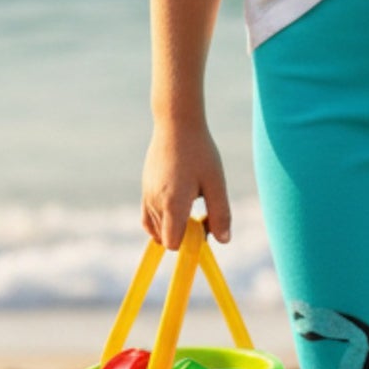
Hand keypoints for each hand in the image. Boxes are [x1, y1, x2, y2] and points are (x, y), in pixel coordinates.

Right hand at [143, 117, 232, 247]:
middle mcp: (155, 203)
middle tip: (201, 212)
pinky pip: (148, 217)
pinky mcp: (144, 188)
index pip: (173, 243)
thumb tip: (224, 240)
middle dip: (183, 234)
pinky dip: (162, 219)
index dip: (189, 242)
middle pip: (165, 238)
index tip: (204, 225)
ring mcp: (147, 196)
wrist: (176, 125)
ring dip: (173, 225)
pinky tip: (179, 203)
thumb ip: (220, 214)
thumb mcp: (216, 183)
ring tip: (191, 202)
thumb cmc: (200, 152)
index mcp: (173, 204)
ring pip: (156, 228)